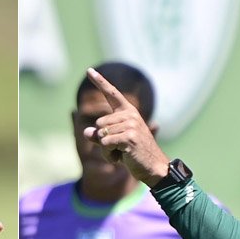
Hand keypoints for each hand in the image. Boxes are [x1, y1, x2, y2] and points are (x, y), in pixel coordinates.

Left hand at [81, 67, 171, 185]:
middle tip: (120, 148)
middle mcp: (130, 115)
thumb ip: (100, 136)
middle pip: (99, 124)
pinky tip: (122, 159)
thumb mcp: (115, 143)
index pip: (112, 93)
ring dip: (106, 150)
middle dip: (103, 141)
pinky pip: (105, 144)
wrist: (153, 168)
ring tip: (122, 153)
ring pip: (101, 136)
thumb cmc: (134, 155)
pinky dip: (109, 155)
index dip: (99, 81)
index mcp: (128, 112)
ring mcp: (131, 124)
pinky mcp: (129, 136)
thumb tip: (86, 132)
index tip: (89, 70)